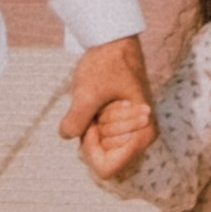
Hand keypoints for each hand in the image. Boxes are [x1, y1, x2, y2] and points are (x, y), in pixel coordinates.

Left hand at [62, 34, 155, 182]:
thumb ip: (75, 120)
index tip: (93, 120)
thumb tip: (66, 135)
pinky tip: (101, 100)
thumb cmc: (107, 63)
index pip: (107, 169)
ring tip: (103, 98)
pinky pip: (96, 137)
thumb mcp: (87, 91)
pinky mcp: (122, 126)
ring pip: (97, 147)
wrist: (114, 42)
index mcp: (144, 135)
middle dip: (92, 132)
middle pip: (101, 157)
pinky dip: (91, 121)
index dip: (90, 148)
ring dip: (92, 124)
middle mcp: (141, 139)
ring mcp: (131, 133)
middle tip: (101, 102)